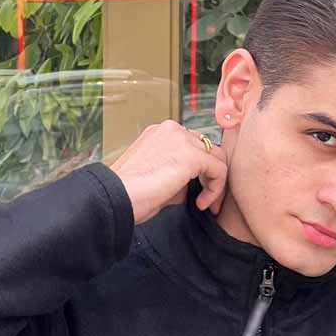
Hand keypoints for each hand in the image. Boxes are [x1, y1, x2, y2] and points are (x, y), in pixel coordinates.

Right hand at [108, 120, 228, 225]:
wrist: (116, 197)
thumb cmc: (128, 194)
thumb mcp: (157, 180)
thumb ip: (178, 177)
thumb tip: (194, 187)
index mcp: (161, 134)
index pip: (192, 146)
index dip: (199, 172)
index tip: (196, 195)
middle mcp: (172, 130)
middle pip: (207, 149)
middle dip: (211, 177)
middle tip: (207, 202)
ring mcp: (182, 139)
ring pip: (217, 158)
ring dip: (216, 184)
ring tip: (206, 205)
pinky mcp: (191, 154)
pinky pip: (219, 170)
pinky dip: (215, 189)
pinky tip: (201, 204)